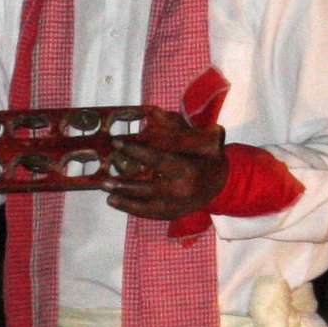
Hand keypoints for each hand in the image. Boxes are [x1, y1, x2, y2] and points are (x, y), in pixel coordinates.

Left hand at [104, 108, 227, 219]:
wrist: (222, 184)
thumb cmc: (209, 156)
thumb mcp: (204, 137)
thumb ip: (177, 127)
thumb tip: (152, 112)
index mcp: (191, 168)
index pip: (160, 158)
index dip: (137, 151)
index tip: (118, 142)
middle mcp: (183, 189)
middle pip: (150, 186)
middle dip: (126, 182)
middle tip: (105, 178)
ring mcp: (178, 204)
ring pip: (147, 203)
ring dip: (124, 196)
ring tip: (105, 188)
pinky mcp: (173, 213)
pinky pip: (149, 213)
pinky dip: (131, 208)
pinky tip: (114, 201)